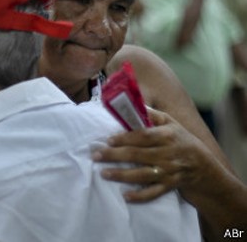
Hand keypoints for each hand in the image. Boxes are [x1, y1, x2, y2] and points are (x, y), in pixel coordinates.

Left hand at [93, 107, 211, 202]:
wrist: (203, 166)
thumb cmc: (181, 139)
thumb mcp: (170, 122)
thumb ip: (151, 114)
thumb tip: (131, 103)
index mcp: (167, 136)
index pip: (143, 136)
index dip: (125, 138)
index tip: (108, 139)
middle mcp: (168, 154)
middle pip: (138, 155)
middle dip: (115, 155)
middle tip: (96, 155)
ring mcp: (168, 172)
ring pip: (142, 175)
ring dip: (121, 175)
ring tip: (103, 173)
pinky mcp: (169, 186)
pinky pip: (153, 193)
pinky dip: (140, 196)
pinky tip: (125, 196)